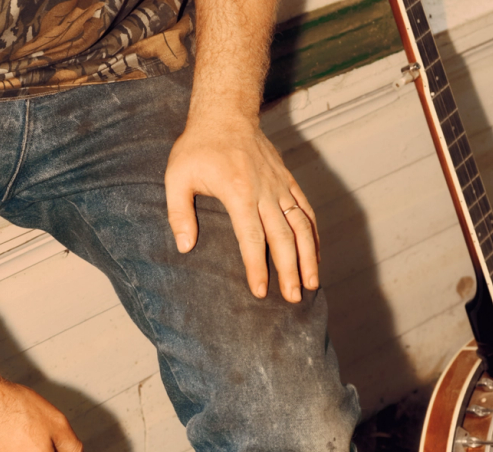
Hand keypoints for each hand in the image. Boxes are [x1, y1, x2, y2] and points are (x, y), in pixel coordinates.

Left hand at [165, 114, 319, 301]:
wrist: (225, 112)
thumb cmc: (197, 147)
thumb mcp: (177, 177)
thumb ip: (178, 213)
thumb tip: (185, 247)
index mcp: (239, 192)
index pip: (252, 237)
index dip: (257, 266)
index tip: (260, 291)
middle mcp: (264, 190)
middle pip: (283, 236)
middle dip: (290, 270)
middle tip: (292, 298)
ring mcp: (279, 185)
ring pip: (301, 225)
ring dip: (308, 256)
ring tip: (311, 284)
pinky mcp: (287, 181)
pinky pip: (305, 210)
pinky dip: (313, 234)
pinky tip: (315, 256)